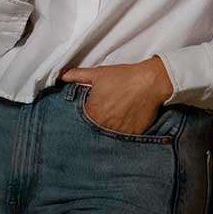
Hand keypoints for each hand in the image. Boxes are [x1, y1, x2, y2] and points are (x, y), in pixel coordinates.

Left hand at [60, 57, 174, 134]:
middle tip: (100, 119)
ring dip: (106, 132)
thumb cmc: (124, 77)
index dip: (81, 120)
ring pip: (107, 137)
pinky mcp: (132, 135)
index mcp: (92, 111)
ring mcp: (118, 132)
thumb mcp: (97, 74)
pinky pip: (123, 140)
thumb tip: (62, 76)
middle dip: (93, 127)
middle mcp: (103, 125)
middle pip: (93, 131)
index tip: (84, 117)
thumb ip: (77, 76)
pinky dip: (121, 135)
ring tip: (111, 123)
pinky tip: (122, 127)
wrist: (150, 82)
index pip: (79, 123)